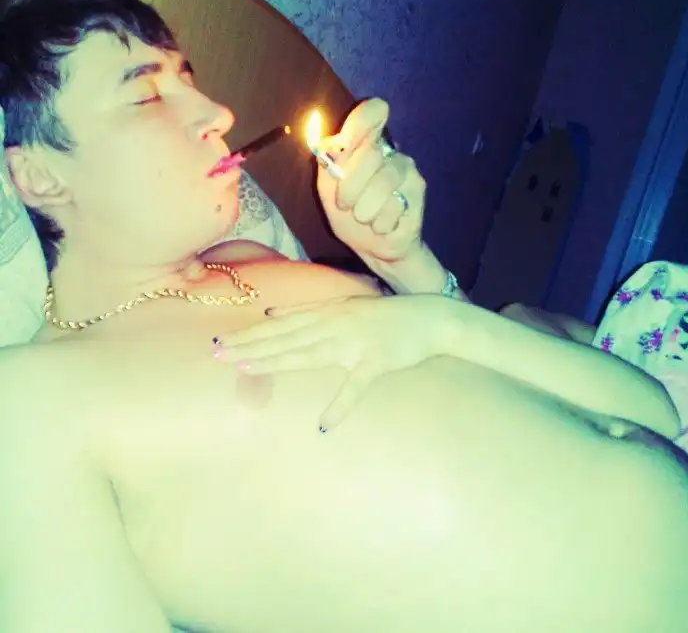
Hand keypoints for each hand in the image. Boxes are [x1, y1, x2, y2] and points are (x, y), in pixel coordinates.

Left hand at [213, 294, 455, 429]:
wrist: (427, 318)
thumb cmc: (384, 315)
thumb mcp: (344, 304)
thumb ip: (310, 310)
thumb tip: (274, 314)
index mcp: (326, 313)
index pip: (280, 327)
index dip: (251, 336)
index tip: (222, 344)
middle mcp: (333, 325)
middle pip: (284, 338)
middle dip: (250, 346)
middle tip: (218, 354)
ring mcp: (353, 344)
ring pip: (307, 354)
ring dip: (276, 361)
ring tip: (246, 370)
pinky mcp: (375, 363)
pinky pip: (356, 388)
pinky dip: (340, 406)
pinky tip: (324, 425)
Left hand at [316, 98, 425, 263]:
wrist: (373, 247)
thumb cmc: (349, 214)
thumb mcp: (328, 188)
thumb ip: (328, 162)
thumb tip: (333, 142)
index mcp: (364, 142)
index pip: (373, 111)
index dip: (359, 122)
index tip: (345, 143)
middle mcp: (388, 150)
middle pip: (369, 153)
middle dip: (350, 186)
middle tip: (346, 204)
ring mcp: (406, 168)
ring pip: (382, 182)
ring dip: (364, 209)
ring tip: (365, 217)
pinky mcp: (418, 189)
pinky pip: (394, 204)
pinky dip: (380, 222)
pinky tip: (383, 224)